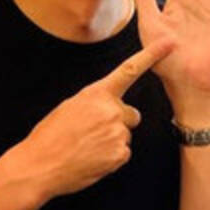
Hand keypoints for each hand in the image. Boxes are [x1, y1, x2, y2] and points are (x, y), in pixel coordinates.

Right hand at [5, 37, 173, 204]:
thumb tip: (108, 108)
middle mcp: (111, 110)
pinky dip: (111, 157)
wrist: (39, 166)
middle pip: (131, 115)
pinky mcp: (119, 154)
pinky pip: (123, 153)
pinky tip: (92, 158)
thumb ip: (95, 103)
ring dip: (111, 141)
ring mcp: (117, 133)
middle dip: (119, 122)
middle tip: (94, 132)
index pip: (129, 70)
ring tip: (87, 147)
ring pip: (125, 135)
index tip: (170, 44)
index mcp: (97, 94)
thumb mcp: (70, 107)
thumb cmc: (50, 136)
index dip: (152, 55)